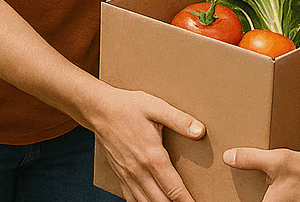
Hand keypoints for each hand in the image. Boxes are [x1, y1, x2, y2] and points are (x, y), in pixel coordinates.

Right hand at [89, 87, 204, 201]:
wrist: (98, 109)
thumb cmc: (128, 106)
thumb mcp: (156, 107)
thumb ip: (179, 120)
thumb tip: (200, 131)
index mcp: (153, 157)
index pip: (175, 190)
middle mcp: (140, 171)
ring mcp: (128, 176)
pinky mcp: (120, 175)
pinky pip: (131, 199)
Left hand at [224, 148, 299, 201]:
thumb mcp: (276, 161)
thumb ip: (249, 159)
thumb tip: (228, 157)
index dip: (241, 198)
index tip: (235, 193)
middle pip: (262, 201)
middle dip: (262, 194)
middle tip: (267, 186)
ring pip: (271, 201)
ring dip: (271, 195)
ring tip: (281, 188)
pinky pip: (281, 201)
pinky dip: (280, 197)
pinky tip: (288, 191)